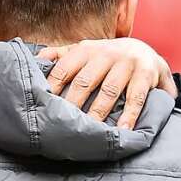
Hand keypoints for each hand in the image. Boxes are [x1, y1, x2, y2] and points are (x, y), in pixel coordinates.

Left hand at [38, 39, 176, 128]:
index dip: (52, 88)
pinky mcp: (146, 74)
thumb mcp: (83, 51)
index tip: (42, 106)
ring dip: (98, 112)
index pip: (63, 69)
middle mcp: (105, 54)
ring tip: (89, 131)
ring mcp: (127, 63)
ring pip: (109, 91)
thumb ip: (59, 55)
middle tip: (61, 124)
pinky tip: (122, 129)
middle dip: (72, 104)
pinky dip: (129, 115)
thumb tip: (34, 62)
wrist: (146, 52)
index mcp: (86, 49)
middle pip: (84, 81)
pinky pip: (136, 97)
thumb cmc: (107, 58)